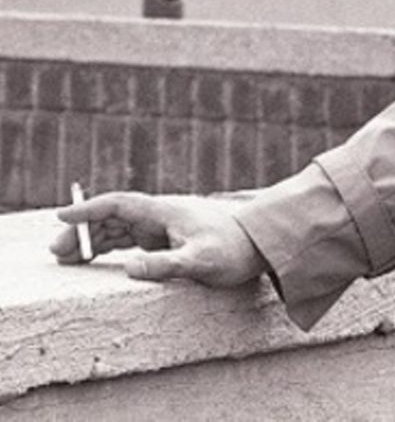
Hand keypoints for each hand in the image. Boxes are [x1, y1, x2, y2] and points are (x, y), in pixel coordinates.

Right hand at [49, 191, 269, 286]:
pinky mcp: (167, 238)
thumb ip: (165, 264)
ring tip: (67, 258)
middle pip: (113, 217)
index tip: (61, 217)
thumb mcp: (200, 262)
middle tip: (57, 253)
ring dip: (93, 240)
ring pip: (118, 227)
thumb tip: (129, 267)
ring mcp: (163, 225)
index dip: (89, 209)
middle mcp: (161, 214)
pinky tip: (93, 258)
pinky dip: (109, 246)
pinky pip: (130, 238)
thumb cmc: (233, 252)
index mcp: (165, 212)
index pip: (119, 204)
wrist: (260, 246)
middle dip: (84, 231)